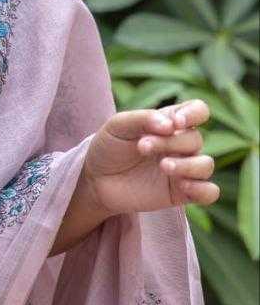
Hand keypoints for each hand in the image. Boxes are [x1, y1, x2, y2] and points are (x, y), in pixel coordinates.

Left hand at [81, 98, 219, 218]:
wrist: (96, 180)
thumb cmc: (109, 147)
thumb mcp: (118, 126)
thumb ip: (144, 119)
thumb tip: (171, 125)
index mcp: (169, 123)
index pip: (198, 111)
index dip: (194, 114)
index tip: (175, 123)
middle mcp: (181, 145)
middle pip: (195, 139)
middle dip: (170, 142)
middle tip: (142, 147)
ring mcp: (183, 169)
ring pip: (206, 165)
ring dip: (187, 165)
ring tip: (163, 166)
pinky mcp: (181, 193)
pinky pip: (209, 193)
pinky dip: (203, 189)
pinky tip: (182, 185)